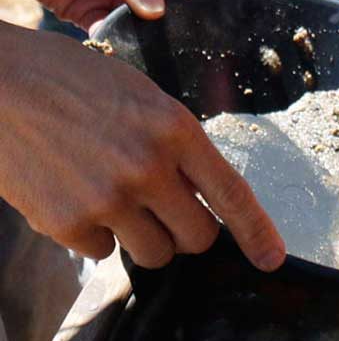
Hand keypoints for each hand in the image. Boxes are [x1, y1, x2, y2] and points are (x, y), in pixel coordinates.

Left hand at [0, 0, 194, 32]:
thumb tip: (154, 11)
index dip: (188, 6)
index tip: (180, 21)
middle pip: (165, 15)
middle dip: (163, 30)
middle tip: (157, 39)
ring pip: (137, 30)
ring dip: (137, 40)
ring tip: (133, 45)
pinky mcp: (87, 13)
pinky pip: (105, 33)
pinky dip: (108, 42)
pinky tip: (108, 43)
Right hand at [0, 23, 285, 271]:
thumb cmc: (71, 81)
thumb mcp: (141, 98)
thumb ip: (176, 143)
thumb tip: (199, 191)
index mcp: (176, 130)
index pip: (232, 192)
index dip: (257, 232)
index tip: (271, 259)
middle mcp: (149, 168)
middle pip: (198, 238)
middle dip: (189, 231)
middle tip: (166, 209)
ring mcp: (107, 200)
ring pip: (154, 254)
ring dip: (144, 237)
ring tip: (117, 198)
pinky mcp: (65, 224)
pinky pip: (103, 254)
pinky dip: (96, 236)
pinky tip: (76, 195)